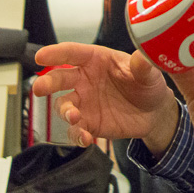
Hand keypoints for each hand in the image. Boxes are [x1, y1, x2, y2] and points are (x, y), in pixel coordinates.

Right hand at [32, 44, 179, 150]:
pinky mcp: (89, 124)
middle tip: (39, 88)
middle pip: (59, 78)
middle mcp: (84, 80)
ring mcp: (84, 102)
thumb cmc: (147, 83)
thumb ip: (143, 66)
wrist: (154, 111)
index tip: (41, 56)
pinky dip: (77, 135)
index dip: (56, 53)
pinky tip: (86, 139)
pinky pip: (76, 130)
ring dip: (65, 111)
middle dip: (47, 83)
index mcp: (96, 60)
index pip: (73, 53)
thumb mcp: (149, 72)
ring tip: (74, 116)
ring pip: (64, 106)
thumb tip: (143, 57)